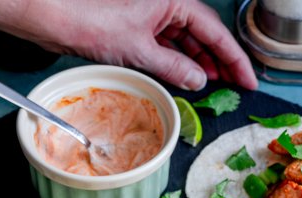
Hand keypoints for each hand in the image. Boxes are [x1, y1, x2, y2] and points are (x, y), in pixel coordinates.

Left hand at [0, 0, 257, 90]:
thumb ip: (174, 68)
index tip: (248, 79)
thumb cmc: (92, 21)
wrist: (53, 15)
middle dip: (220, 61)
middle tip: (236, 85)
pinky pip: (168, 46)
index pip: (214, 31)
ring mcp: (152, 15)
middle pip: (204, 34)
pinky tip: (187, 77)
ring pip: (186, 41)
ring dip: (200, 63)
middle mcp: (166, 4)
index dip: (234, 59)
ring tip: (215, 84)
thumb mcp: (140, 49)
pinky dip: (178, 62)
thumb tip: (199, 81)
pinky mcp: (138, 27)